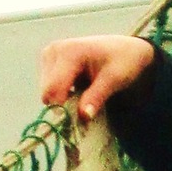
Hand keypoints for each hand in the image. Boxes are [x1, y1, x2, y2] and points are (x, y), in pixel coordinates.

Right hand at [39, 34, 155, 121]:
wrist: (125, 48)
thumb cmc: (122, 61)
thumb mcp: (114, 79)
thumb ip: (97, 97)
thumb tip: (83, 116)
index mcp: (69, 52)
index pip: (54, 87)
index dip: (62, 108)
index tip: (77, 121)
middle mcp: (54, 50)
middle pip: (47, 91)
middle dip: (63, 105)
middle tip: (84, 110)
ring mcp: (49, 54)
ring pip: (47, 91)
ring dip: (62, 99)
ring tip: (84, 97)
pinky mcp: (49, 61)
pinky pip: (49, 86)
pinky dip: (62, 93)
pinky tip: (78, 90)